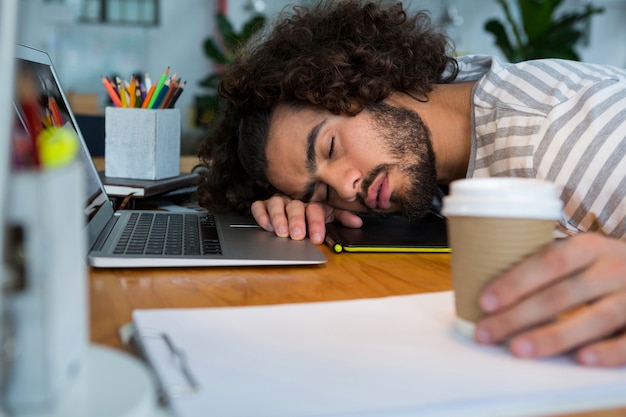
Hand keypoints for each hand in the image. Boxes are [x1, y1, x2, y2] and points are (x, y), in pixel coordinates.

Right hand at [250, 195, 362, 243]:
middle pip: (295, 206)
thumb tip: (357, 222)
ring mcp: (279, 202)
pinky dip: (262, 215)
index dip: (317, 223)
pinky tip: (266, 226)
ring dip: (278, 217)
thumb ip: (341, 218)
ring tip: (281, 232)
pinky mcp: (263, 206)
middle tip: (297, 235)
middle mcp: (295, 201)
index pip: (315, 209)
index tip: (317, 237)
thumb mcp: (328, 216)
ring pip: (276, 203)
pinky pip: (259, 206)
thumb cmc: (312, 215)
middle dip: (297, 220)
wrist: (294, 212)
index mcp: (311, 203)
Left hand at [474, 233, 625, 366]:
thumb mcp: (582, 254)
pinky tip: (581, 359)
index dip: (516, 282)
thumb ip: (546, 267)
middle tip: (488, 332)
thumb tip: (488, 290)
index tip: (485, 301)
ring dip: (553, 336)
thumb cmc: (604, 267)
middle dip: (519, 316)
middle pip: (562, 294)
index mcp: (589, 247)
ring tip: (520, 348)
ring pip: (593, 319)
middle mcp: (613, 269)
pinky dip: (606, 352)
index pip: (548, 262)